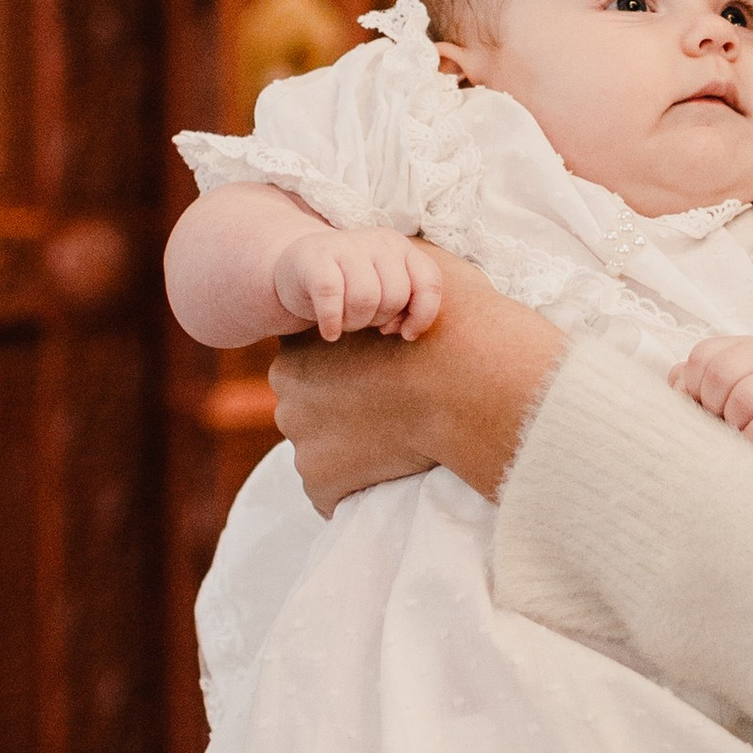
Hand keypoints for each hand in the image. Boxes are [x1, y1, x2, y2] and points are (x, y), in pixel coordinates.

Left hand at [269, 247, 564, 515]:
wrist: (465, 383)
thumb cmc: (444, 330)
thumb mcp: (410, 283)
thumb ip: (389, 280)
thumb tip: (395, 258)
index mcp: (299, 349)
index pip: (311, 368)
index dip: (344, 375)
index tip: (373, 381)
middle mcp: (287, 393)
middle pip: (308, 408)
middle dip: (339, 413)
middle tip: (382, 414)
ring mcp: (300, 439)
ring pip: (318, 450)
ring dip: (345, 451)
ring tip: (388, 446)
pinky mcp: (319, 479)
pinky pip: (328, 493)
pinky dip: (350, 490)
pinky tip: (379, 479)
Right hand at [271, 225, 442, 343]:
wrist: (295, 269)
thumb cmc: (347, 285)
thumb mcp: (382, 288)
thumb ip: (405, 304)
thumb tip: (408, 330)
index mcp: (400, 247)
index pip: (428, 281)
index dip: (422, 314)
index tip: (405, 333)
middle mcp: (376, 241)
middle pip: (395, 296)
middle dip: (379, 319)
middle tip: (361, 318)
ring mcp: (345, 246)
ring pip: (365, 299)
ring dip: (354, 322)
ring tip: (344, 320)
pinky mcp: (315, 259)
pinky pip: (331, 297)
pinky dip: (332, 322)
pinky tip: (329, 331)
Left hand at [670, 334, 752, 448]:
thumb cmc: (752, 415)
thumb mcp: (719, 396)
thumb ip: (691, 386)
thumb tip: (678, 388)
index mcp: (742, 347)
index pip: (702, 354)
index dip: (694, 385)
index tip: (704, 404)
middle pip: (721, 371)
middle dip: (714, 404)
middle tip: (723, 420)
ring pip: (746, 396)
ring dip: (736, 423)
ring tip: (742, 431)